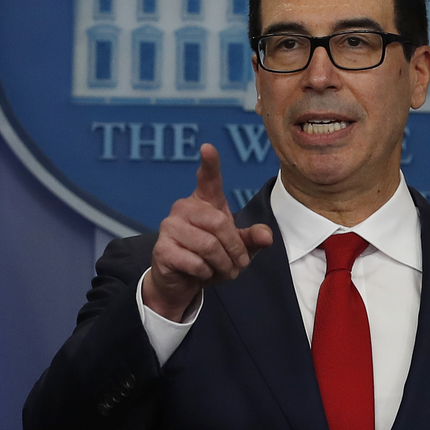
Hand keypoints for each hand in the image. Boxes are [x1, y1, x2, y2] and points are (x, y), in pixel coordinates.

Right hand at [142, 143, 273, 320]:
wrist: (180, 282)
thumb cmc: (210, 258)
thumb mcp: (238, 248)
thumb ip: (252, 239)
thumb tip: (267, 236)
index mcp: (204, 201)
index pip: (208, 178)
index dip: (209, 163)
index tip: (207, 148)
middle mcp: (184, 208)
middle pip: (219, 223)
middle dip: (235, 249)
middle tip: (239, 265)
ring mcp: (169, 227)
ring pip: (208, 245)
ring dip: (223, 264)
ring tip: (223, 271)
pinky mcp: (162, 249)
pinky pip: (195, 262)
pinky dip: (206, 273)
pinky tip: (201, 273)